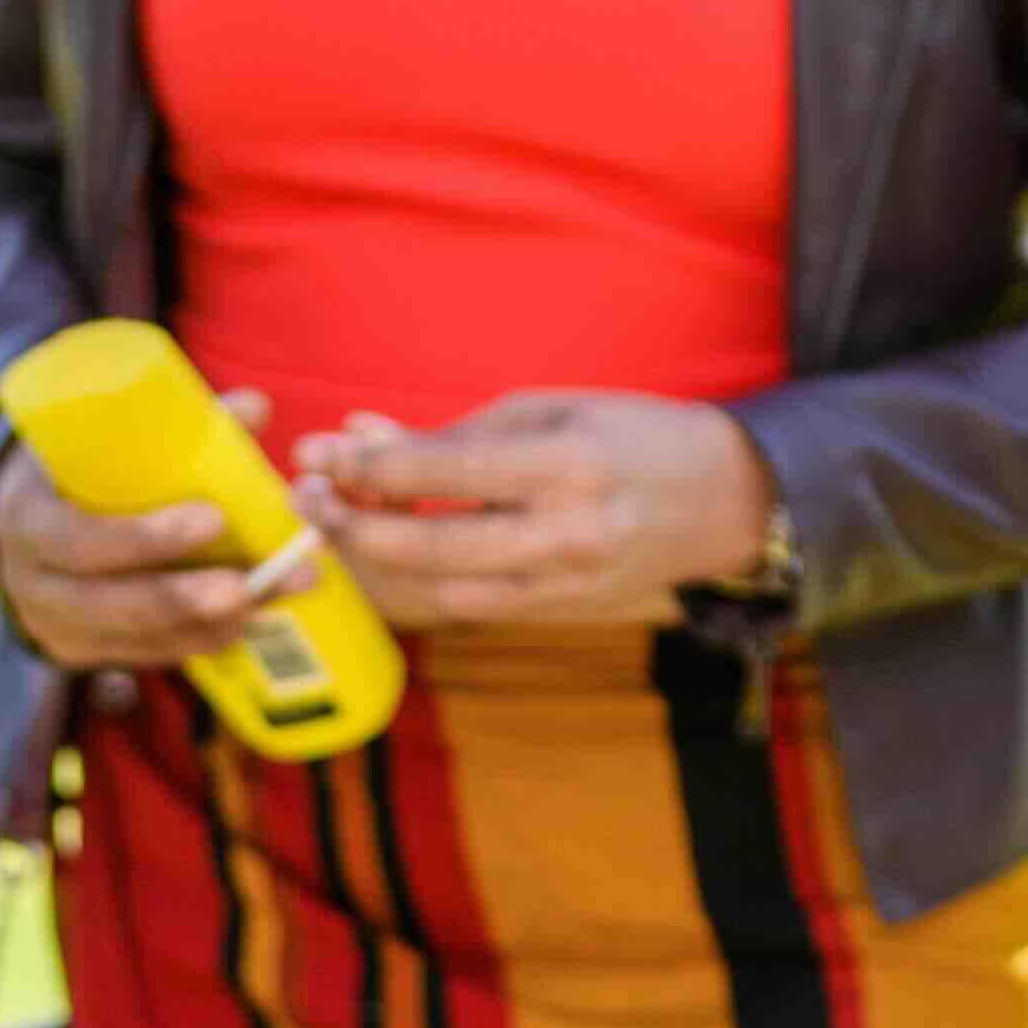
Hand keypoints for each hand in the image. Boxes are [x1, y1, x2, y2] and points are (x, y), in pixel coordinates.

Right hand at [0, 389, 317, 676]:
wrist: (21, 518)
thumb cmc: (71, 468)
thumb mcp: (98, 440)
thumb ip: (174, 426)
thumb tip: (255, 407)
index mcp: (28, 519)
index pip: (80, 540)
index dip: (145, 537)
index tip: (214, 518)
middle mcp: (32, 585)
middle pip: (110, 605)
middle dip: (184, 598)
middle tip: (247, 586)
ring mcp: (54, 628)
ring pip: (134, 639)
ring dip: (204, 625)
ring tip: (263, 602)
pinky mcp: (82, 654)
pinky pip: (143, 657)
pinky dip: (195, 641)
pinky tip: (242, 626)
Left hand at [293, 390, 774, 632]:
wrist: (721, 504)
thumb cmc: (630, 437)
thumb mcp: (553, 410)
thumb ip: (459, 430)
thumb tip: (363, 434)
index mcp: (567, 464)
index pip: (450, 469)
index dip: (377, 465)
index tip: (325, 452)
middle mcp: (564, 534)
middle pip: (434, 544)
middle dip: (359, 525)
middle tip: (306, 500)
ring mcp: (561, 586)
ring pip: (442, 588)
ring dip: (379, 561)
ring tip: (333, 523)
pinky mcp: (558, 617)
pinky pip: (469, 607)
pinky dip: (421, 581)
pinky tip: (388, 556)